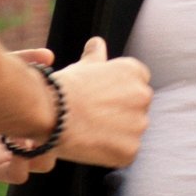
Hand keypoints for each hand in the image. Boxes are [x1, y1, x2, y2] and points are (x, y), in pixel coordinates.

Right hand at [48, 36, 151, 167]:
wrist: (51, 112)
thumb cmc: (64, 88)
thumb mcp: (83, 66)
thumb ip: (96, 55)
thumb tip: (97, 43)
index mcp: (135, 71)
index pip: (136, 85)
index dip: (116, 95)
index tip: (99, 101)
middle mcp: (144, 95)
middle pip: (137, 109)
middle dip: (120, 114)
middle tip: (93, 118)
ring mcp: (139, 124)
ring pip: (132, 132)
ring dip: (117, 134)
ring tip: (90, 131)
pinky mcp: (131, 149)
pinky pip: (125, 152)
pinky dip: (111, 152)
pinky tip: (92, 145)